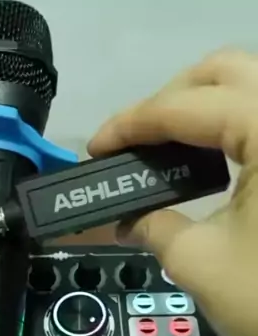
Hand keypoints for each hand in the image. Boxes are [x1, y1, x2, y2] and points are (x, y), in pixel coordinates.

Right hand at [88, 49, 257, 335]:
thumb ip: (153, 227)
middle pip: (227, 72)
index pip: (188, 106)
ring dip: (207, 108)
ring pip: (254, 90)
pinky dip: (237, 131)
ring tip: (168, 150)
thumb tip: (127, 219)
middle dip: (172, 97)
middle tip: (137, 141)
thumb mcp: (199, 263)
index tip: (95, 149)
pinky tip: (215, 165)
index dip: (132, 122)